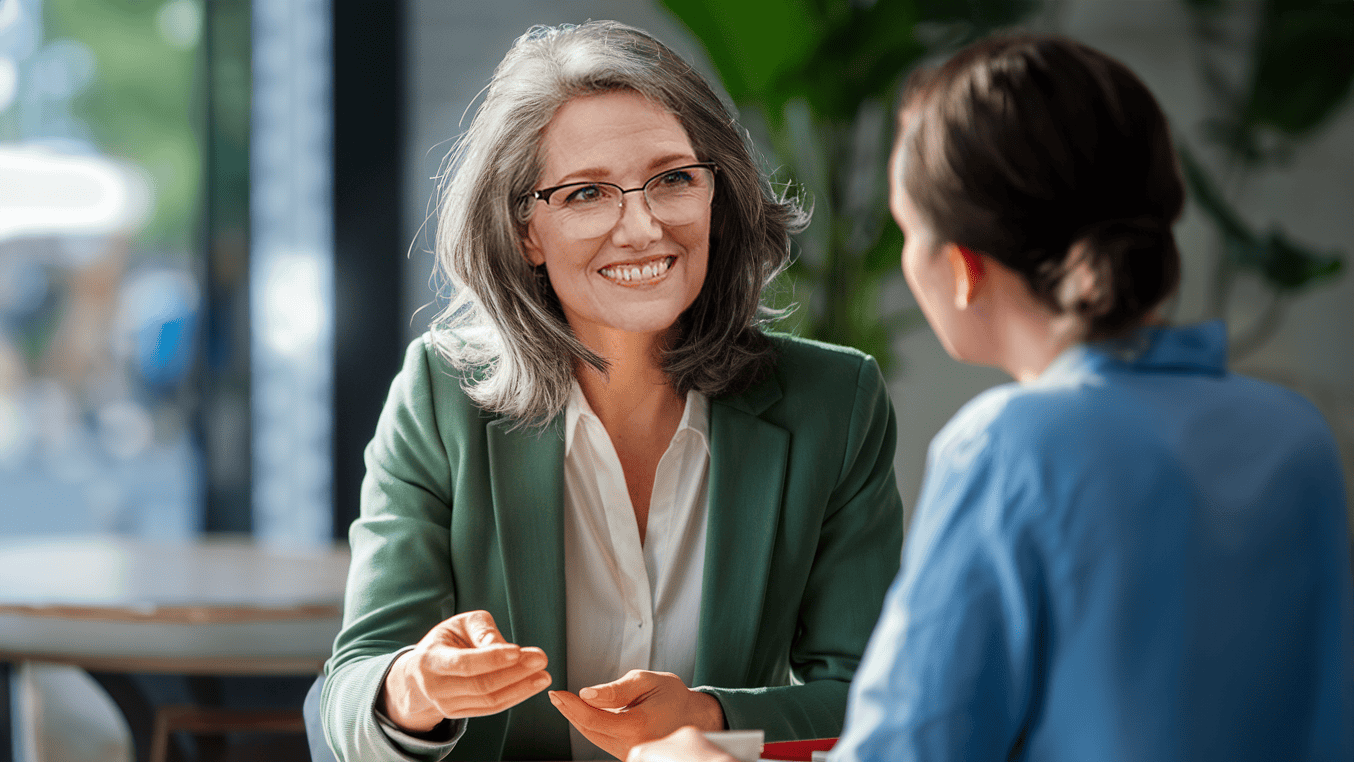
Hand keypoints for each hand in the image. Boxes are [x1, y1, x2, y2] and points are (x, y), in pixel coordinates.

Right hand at [380, 610, 550, 731]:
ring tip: (543, 675)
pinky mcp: (459, 714)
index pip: (464, 663)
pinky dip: (515, 696)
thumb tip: (504, 647)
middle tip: (540, 659)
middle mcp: (435, 687)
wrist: (421, 672)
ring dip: (520, 687)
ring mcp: (446, 705)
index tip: (518, 651)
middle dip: (515, 672)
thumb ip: (483, 631)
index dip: (492, 658)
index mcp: (431, 660)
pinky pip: (491, 708)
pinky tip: (533, 684)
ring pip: (489, 700)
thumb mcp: (460, 624)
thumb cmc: (447, 641)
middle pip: (480, 684)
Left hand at [548, 670, 725, 759]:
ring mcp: (630, 754)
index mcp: (637, 726)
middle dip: (570, 712)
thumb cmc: (671, 695)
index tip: (556, 693)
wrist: (693, 716)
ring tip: (566, 701)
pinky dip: (593, 726)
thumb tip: (587, 694)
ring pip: (594, 737)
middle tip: (556, 696)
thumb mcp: (646, 681)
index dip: (571, 706)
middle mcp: (632, 746)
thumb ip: (616, 690)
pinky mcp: (629, 756)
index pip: (592, 719)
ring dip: (579, 719)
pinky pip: (603, 740)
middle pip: (589, 730)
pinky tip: (586, 712)